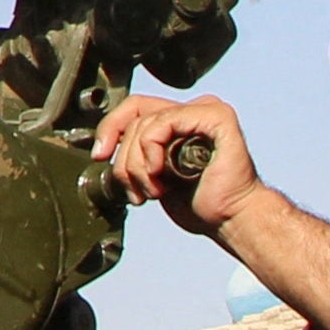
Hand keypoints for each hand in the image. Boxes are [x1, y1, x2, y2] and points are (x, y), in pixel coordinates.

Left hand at [92, 90, 255, 236]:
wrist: (230, 220)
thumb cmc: (199, 205)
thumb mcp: (153, 176)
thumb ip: (135, 155)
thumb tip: (102, 147)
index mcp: (179, 122)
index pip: (133, 108)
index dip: (109, 129)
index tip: (99, 156)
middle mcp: (192, 111)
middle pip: (135, 116)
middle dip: (124, 160)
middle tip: (137, 191)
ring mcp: (206, 109)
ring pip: (145, 122)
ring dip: (138, 165)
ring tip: (154, 190)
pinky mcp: (216, 116)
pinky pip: (165, 121)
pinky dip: (152, 149)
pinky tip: (160, 172)